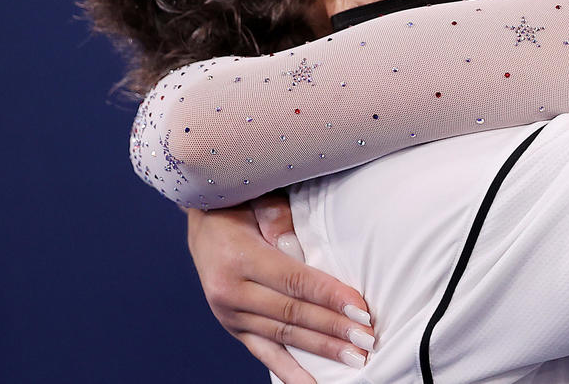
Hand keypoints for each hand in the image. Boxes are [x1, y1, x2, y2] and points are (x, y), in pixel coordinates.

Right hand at [187, 193, 374, 383]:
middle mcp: (230, 291)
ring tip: (354, 359)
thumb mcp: (256, 201)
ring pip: (283, 336)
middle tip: (366, 339)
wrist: (202, 222)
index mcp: (239, 258)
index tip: (360, 309)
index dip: (329, 296)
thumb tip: (296, 240)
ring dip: (321, 350)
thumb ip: (276, 217)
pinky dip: (288, 371)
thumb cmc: (238, 207)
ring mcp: (229, 314)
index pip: (294, 281)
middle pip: (292, 314)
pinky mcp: (233, 328)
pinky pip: (264, 353)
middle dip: (333, 328)